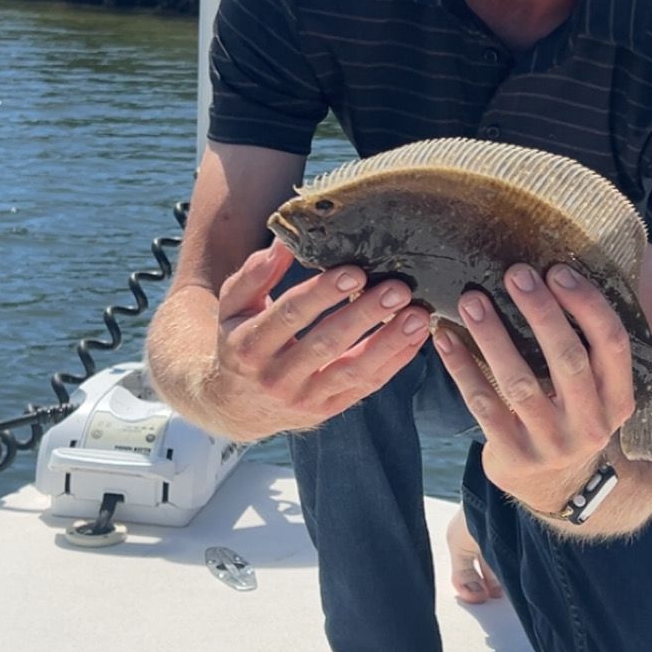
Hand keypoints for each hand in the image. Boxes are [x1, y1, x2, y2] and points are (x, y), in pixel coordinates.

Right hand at [207, 240, 430, 438]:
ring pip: (352, 371)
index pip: (289, 315)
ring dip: (389, 342)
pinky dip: (394, 362)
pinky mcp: (328, 410)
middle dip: (364, 315)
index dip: (322, 293)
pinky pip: (366, 386)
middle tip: (396, 289)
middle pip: (325, 344)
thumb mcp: (234, 308)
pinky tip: (416, 337)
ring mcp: (305, 399)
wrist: (236, 407)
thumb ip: (254, 275)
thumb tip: (283, 242)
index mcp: (249, 347)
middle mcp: (276, 378)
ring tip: (418, 315)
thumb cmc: (240, 341)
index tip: (356, 271)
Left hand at [432, 263, 635, 514]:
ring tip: (471, 299)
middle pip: (568, 359)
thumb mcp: (595, 393)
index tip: (557, 270)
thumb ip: (588, 350)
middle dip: (541, 312)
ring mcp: (552, 444)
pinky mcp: (514, 456)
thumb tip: (555, 277)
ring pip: (520, 382)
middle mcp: (591, 424)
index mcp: (618, 400)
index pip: (611, 343)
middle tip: (515, 274)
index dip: (586, 304)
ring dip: (494, 336)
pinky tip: (445, 338)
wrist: (557, 487)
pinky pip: (484, 404)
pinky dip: (462, 368)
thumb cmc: (571, 417)